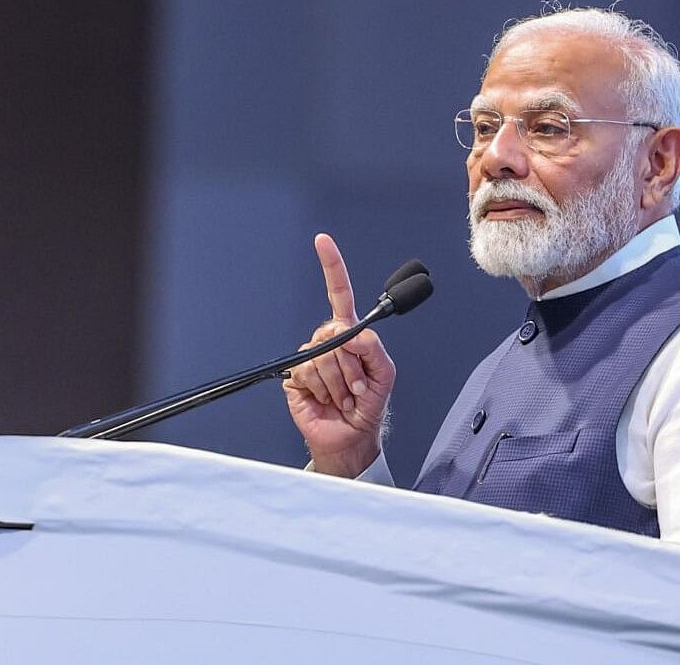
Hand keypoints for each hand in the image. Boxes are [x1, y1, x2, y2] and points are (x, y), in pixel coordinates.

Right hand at [283, 234, 395, 476]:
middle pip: (333, 332)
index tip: (322, 241)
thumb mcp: (385, 375)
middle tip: (356, 386)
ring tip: (344, 397)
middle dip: (350, 364)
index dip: (331, 266)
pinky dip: (323, 390)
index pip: (339, 294)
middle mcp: (327, 341)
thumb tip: (353, 332)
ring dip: (339, 383)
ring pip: (322, 356)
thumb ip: (373, 349)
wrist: (350, 438)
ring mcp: (310, 358)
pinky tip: (327, 400)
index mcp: (349, 334)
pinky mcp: (295, 377)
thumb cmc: (368, 406)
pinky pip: (308, 372)